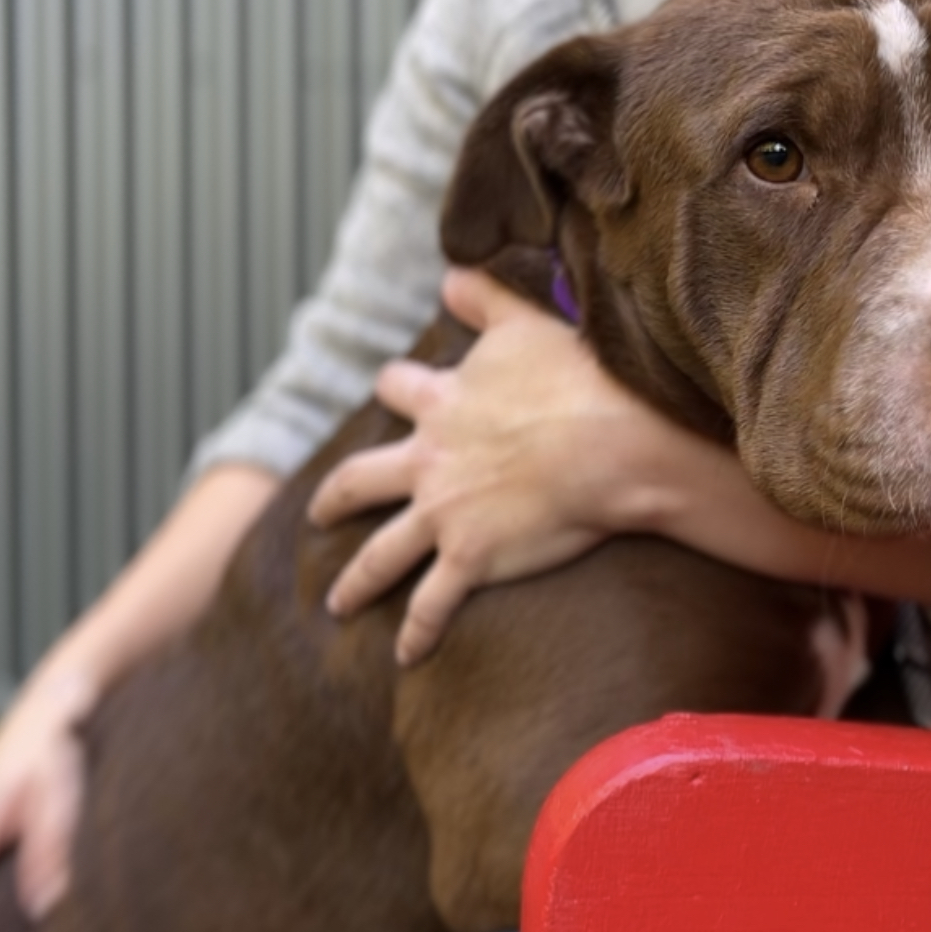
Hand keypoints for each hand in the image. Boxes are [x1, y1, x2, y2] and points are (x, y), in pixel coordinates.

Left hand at [309, 268, 676, 663]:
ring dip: (356, 581)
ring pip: (381, 554)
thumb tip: (449, 274)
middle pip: (360, 478)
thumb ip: (483, 295)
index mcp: (442, 403)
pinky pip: (431, 606)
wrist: (611, 442)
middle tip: (319, 513)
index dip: (396, 390)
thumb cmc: (580, 377)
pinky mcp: (470, 560)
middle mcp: (429, 461)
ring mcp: (444, 515)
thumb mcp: (524, 320)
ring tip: (336, 604)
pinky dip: (416, 635)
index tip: (394, 393)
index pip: (399, 390)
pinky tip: (405, 657)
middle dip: (336, 498)